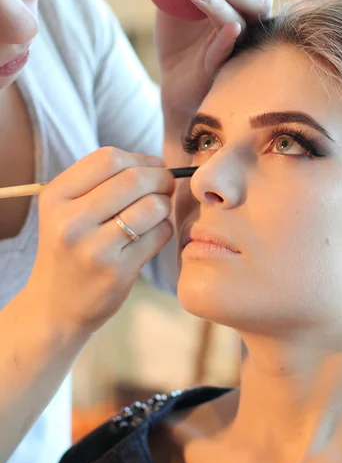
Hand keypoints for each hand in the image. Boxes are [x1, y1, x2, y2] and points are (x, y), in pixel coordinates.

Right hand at [28, 147, 173, 333]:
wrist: (55, 305)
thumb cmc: (72, 246)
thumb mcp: (68, 208)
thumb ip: (104, 180)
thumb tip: (158, 163)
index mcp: (56, 196)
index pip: (108, 157)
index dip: (140, 159)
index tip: (153, 167)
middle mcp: (70, 220)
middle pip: (134, 179)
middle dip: (161, 178)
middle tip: (166, 185)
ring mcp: (93, 248)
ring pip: (153, 206)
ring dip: (164, 205)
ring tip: (156, 212)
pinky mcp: (117, 271)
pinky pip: (159, 234)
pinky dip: (163, 229)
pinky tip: (150, 236)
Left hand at [155, 0, 271, 132]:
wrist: (170, 76)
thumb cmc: (179, 37)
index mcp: (240, 2)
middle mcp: (246, 23)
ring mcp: (237, 47)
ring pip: (244, 23)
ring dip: (220, 2)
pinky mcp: (221, 69)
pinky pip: (230, 53)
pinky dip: (229, 39)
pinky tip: (228, 28)